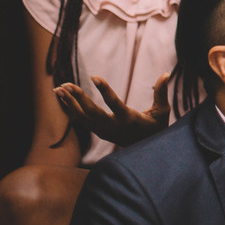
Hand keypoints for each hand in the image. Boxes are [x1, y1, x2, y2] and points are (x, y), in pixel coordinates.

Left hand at [54, 72, 170, 146]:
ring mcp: (104, 131)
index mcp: (129, 120)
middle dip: (78, 98)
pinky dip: (71, 109)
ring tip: (58, 88)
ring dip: (69, 102)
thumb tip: (166, 73)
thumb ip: (161, 92)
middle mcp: (113, 127)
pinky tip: (63, 98)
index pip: (114, 103)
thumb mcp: (162, 111)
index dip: (104, 90)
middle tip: (66, 84)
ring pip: (82, 116)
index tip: (94, 77)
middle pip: (91, 112)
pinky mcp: (99, 132)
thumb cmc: (156, 127)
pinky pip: (81, 120)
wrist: (146, 150)